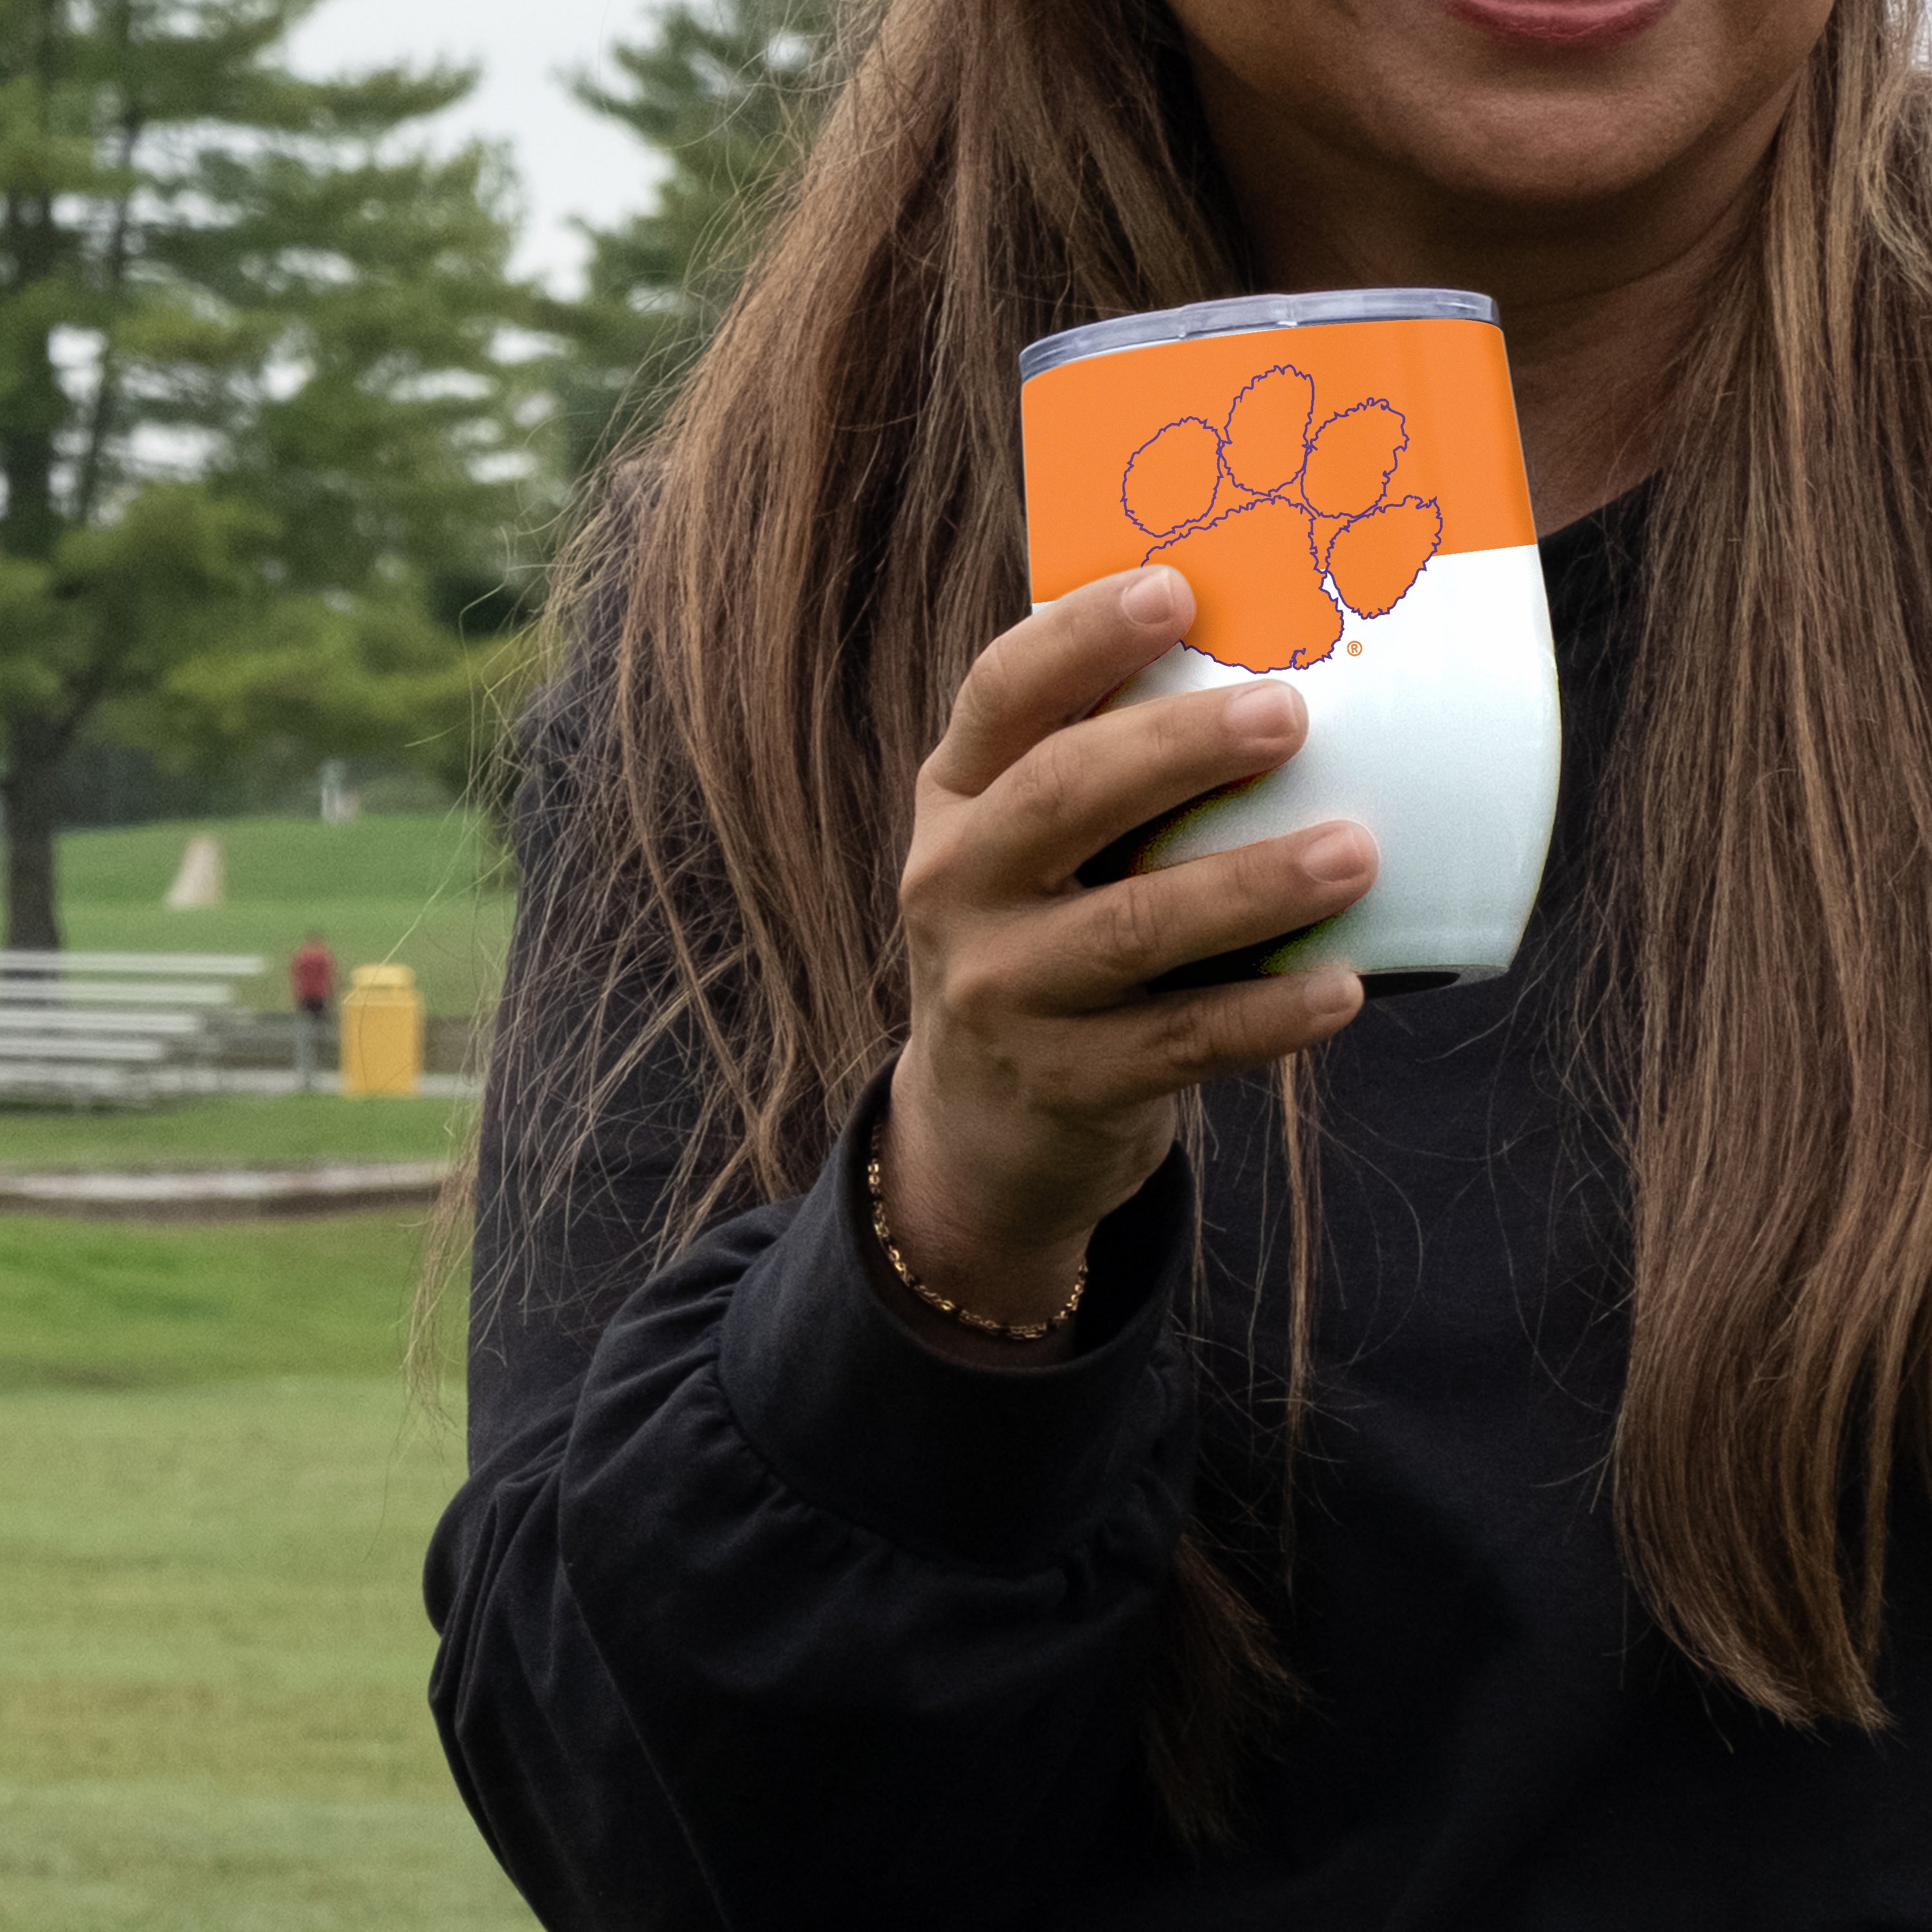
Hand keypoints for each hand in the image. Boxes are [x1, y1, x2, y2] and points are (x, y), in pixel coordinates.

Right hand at [883, 563, 1376, 1343]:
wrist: (982, 1119)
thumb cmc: (1046, 933)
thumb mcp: (1028, 844)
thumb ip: (1099, 765)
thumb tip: (1277, 653)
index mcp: (955, 796)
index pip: (1002, 694)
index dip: (1081, 637)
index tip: (1175, 589)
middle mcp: (955, 884)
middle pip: (1061, 797)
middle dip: (1177, 747)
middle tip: (1290, 712)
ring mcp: (999, 990)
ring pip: (1130, 927)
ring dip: (1250, 886)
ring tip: (1354, 853)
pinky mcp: (1062, 1082)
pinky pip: (1178, 1042)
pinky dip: (1265, 1015)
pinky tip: (1343, 988)